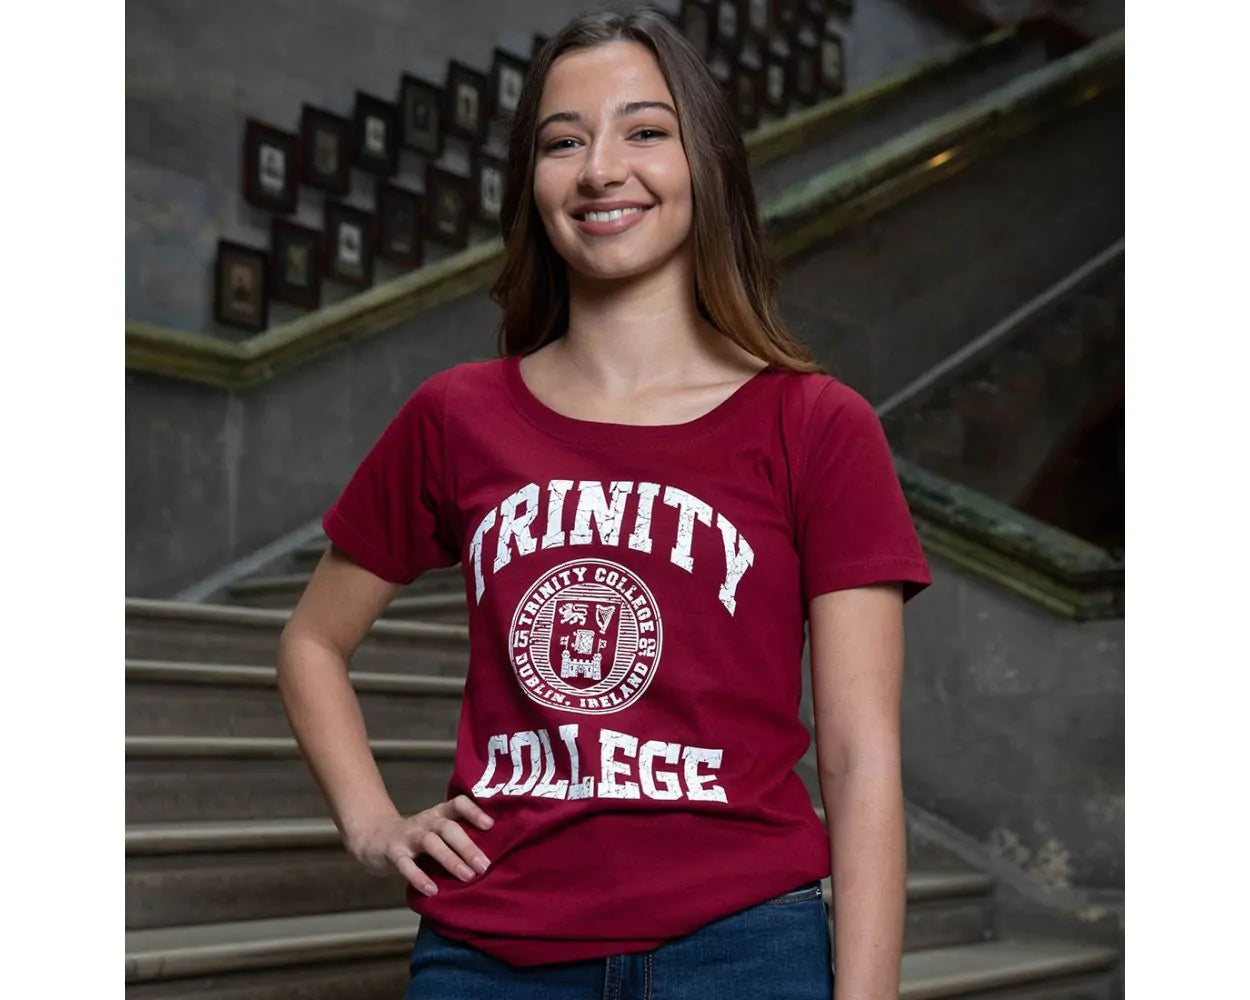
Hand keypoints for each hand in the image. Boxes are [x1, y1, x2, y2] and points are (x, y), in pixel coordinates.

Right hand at [347, 794, 494, 895]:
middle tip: (485, 865)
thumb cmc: (415, 840)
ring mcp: (408, 836)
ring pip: (431, 843)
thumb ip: (457, 839)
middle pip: (448, 828)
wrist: (373, 839)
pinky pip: (405, 865)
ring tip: (467, 877)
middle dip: (468, 846)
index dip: (474, 811)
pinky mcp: (392, 853)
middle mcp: (425, 822)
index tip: (491, 825)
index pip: (457, 804)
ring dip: (450, 859)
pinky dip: (419, 877)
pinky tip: (432, 890)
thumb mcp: (435, 832)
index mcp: (438, 815)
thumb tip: (492, 858)